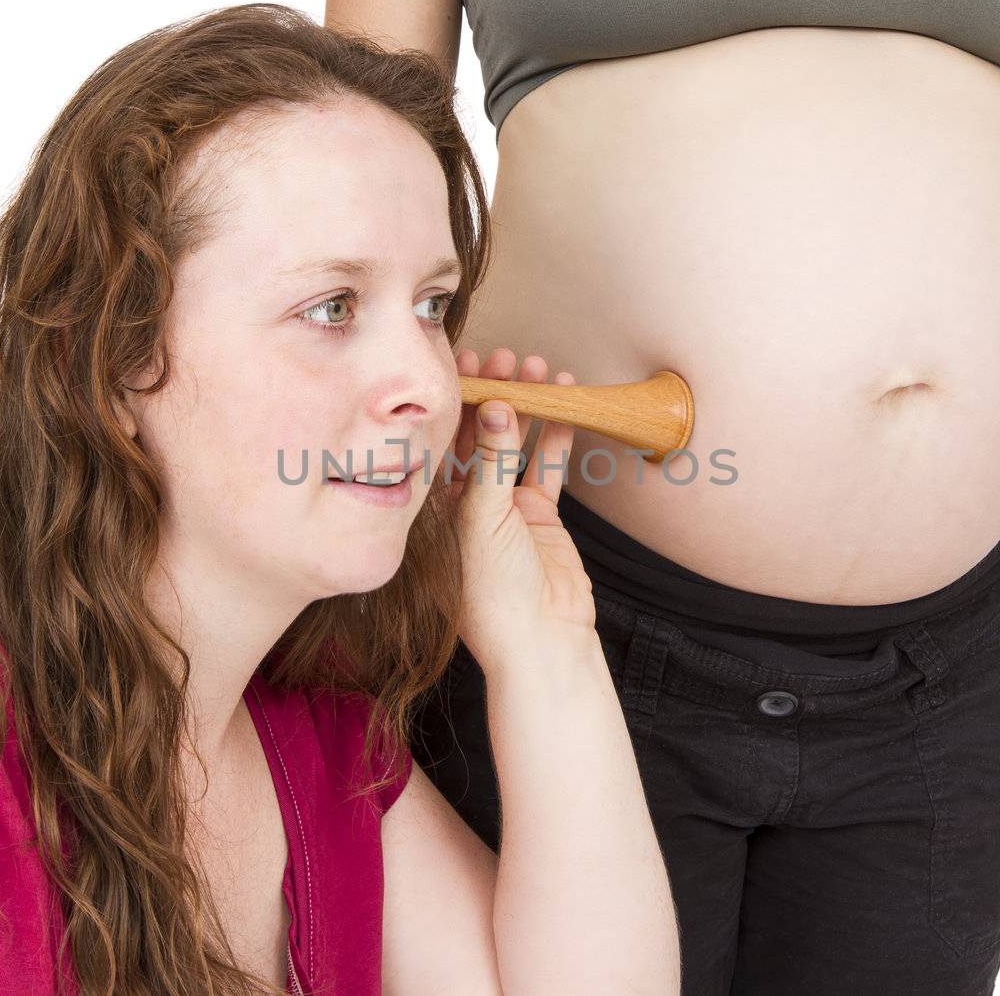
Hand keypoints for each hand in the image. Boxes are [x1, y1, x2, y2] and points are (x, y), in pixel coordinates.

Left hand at [446, 347, 596, 679]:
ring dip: (530, 407)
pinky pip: (547, 466)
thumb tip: (496, 404)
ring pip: (516, 445)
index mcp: (434, 507)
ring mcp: (505, 509)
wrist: (541, 642)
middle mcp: (465, 503)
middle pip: (478, 436)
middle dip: (495, 394)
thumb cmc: (494, 595)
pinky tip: (566, 402)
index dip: (454, 400)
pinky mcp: (540, 517)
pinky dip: (557, 435)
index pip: (440, 440)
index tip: (467, 363)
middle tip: (508, 358)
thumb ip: (491, 461)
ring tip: (541, 369)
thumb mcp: (483, 519)